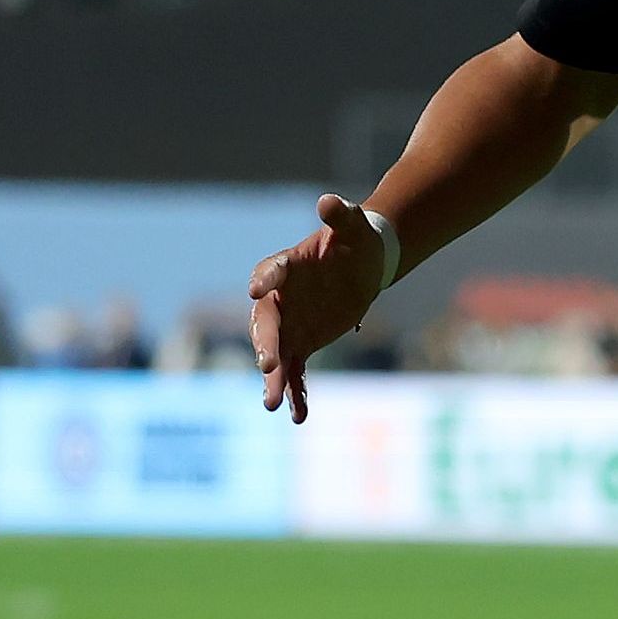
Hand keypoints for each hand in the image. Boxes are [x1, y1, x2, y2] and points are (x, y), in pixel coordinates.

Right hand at [249, 193, 388, 422]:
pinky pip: (296, 372)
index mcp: (285, 266)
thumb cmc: (355, 240)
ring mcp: (290, 325)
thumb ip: (341, 215)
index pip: (269, 272)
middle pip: (266, 323)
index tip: (255, 289)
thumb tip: (328, 201)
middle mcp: (279, 299)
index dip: (263, 279)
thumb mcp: (353, 225)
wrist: (362, 264)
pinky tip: (298, 418)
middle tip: (267, 363)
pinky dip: (296, 394)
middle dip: (265, 344)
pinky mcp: (303, 343)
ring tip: (271, 405)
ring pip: (276, 355)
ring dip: (273, 380)